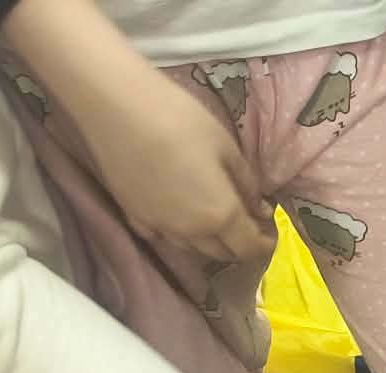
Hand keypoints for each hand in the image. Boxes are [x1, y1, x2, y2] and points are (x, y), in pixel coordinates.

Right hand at [76, 65, 271, 262]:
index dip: (264, 244)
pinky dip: (177, 234)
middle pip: (221, 253)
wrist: (116, 106)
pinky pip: (162, 237)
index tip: (270, 232)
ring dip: (209, 241)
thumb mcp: (225, 147)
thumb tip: (260, 208)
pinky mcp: (133, 216)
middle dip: (239, 244)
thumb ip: (246, 184)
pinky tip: (178, 215)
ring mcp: (159, 227)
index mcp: (219, 215)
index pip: (248, 248)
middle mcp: (190, 232)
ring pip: (192, 249)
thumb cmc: (179, 118)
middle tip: (246, 223)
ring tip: (214, 219)